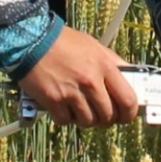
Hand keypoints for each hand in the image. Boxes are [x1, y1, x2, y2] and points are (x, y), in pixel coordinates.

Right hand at [17, 27, 137, 126]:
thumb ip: (111, 63)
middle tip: (99, 114)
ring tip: (79, 108)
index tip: (125, 116)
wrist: (32, 40)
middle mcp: (90, 81)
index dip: (129, 114)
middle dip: (105, 119)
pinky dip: (65, 117)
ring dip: (85, 119)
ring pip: (88, 121)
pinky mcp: (54, 101)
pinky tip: (63, 106)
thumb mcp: (93, 46)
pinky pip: (66, 121)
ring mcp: (72, 92)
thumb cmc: (61, 42)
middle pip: (108, 115)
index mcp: (104, 66)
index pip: (128, 100)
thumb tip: (127, 75)